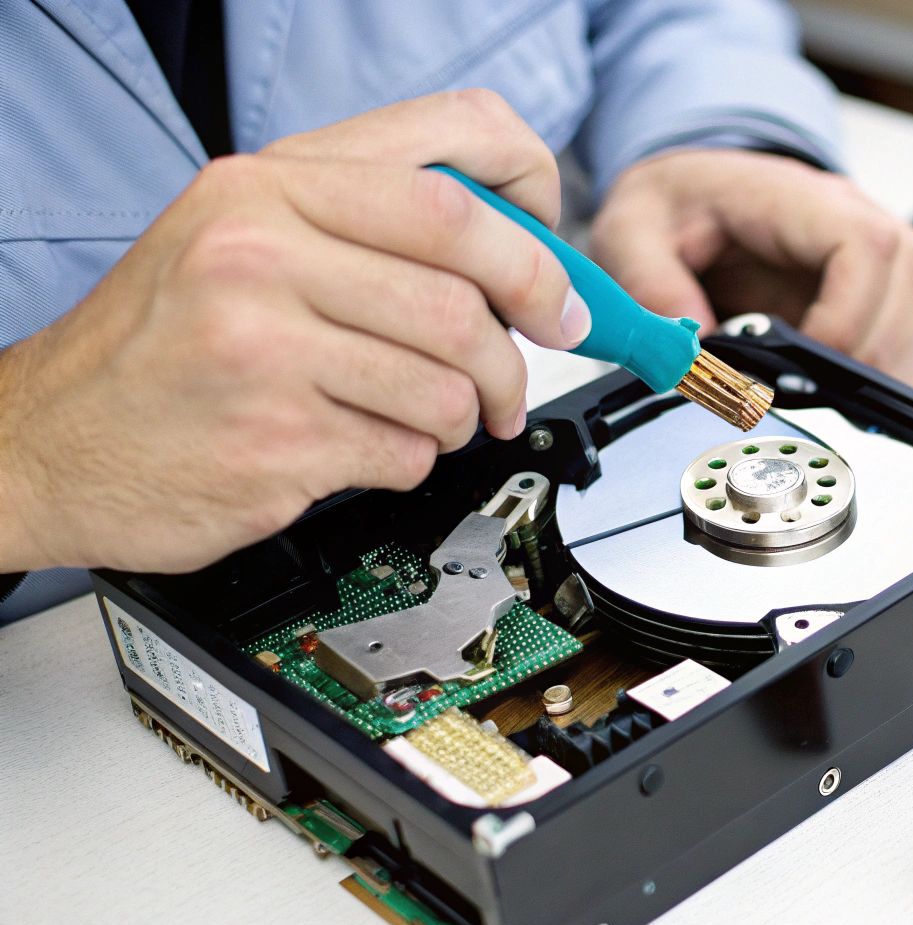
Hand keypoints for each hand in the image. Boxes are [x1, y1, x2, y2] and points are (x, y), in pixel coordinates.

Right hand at [0, 90, 587, 573]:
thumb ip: (368, 222)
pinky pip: (407, 450)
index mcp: (268, 183)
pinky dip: (409, 458)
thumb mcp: (241, 233)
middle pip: (467, 289)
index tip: (558, 276)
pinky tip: (362, 447)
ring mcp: (265, 349)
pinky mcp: (277, 441)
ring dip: (467, 414)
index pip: (451, 174)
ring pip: (451, 381)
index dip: (534, 228)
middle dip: (523, 341)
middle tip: (534, 363)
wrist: (44, 441)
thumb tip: (521, 254)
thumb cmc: (159, 341)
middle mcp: (261, 251)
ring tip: (436, 416)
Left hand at [591, 149, 912, 380]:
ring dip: (889, 361)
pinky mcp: (883, 280)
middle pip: (912, 279)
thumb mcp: (632, 232)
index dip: (848, 316)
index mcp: (794, 197)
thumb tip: (693, 347)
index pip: (864, 245)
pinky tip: (848, 382)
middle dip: (871, 352)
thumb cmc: (675, 205)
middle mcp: (851, 213)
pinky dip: (895, 363)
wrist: (692, 190)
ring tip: (830, 390)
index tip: (806, 362)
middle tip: (813, 391)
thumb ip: (652, 286)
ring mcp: (876, 245)